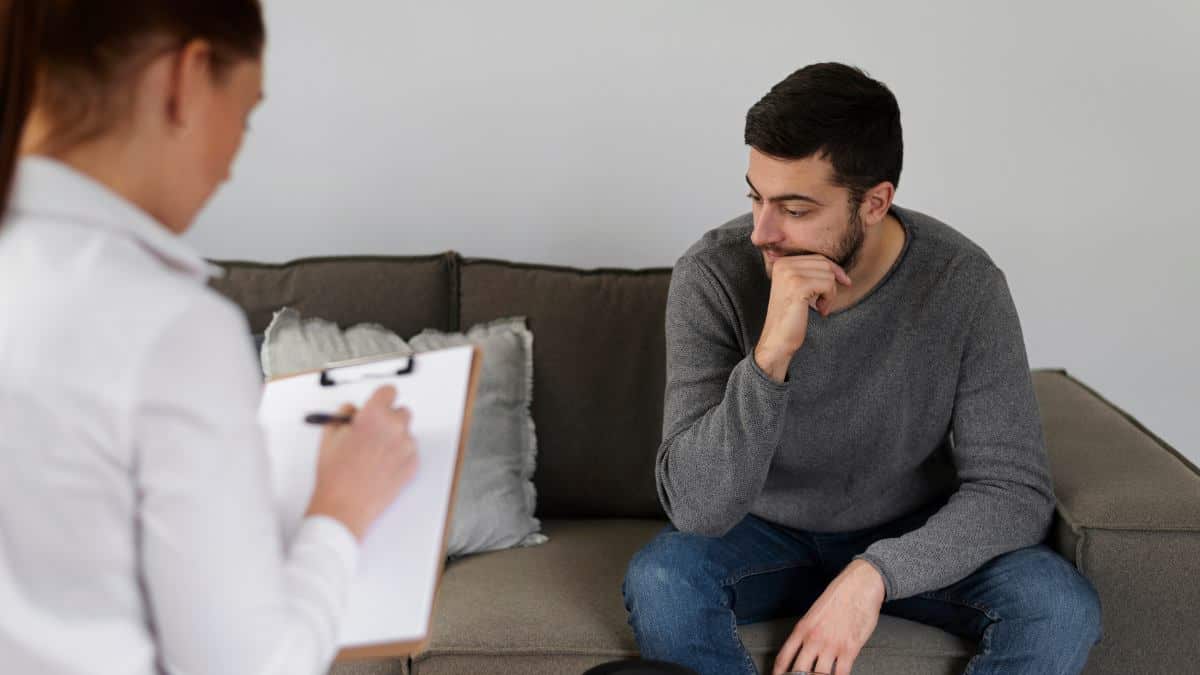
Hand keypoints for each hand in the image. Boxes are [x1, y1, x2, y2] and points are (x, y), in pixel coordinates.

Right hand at [306, 385, 418, 539]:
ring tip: (373, 456)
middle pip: (401, 412)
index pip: (389, 391)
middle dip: (388, 419)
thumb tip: (352, 410)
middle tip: (373, 433)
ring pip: (405, 434)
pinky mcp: (413, 464)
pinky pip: (410, 452)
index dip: (381, 399)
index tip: (378, 405)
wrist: (345, 506)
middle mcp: (394, 428)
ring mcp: (406, 447)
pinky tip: (381, 467)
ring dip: (394, 438)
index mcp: (374, 415)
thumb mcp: (329, 436)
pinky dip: (399, 456)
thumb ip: (343, 416)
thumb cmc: (335, 474)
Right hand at [755, 255, 851, 381]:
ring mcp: (790, 274)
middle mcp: (783, 265)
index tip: (844, 283)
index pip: (818, 258)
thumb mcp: (798, 288)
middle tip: (823, 303)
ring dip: (830, 294)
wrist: (777, 339)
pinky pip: (828, 284)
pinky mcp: (798, 285)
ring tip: (819, 307)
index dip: (834, 271)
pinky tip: (819, 310)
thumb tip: (836, 267)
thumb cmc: (790, 317)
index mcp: (781, 263)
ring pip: (828, 274)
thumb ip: (810, 273)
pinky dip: (829, 299)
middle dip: (831, 284)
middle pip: (824, 264)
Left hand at [773, 559, 884, 674]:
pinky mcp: (850, 649)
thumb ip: (807, 632)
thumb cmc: (838, 596)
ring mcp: (832, 646)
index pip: (784, 657)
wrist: (859, 585)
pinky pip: (841, 674)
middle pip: (799, 671)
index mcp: (802, 629)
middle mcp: (814, 639)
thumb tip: (804, 650)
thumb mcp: (814, 613)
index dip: (778, 672)